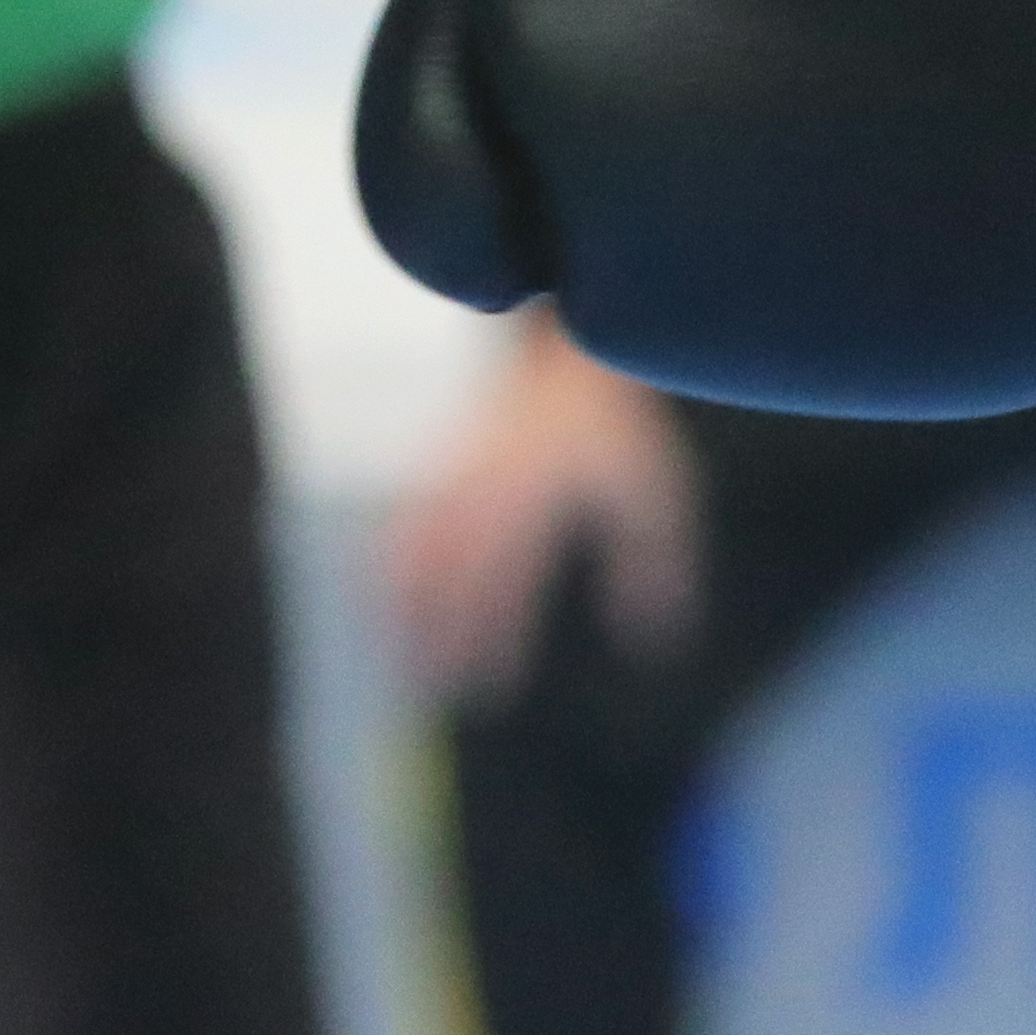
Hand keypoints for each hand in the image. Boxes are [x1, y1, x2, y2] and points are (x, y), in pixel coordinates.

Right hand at [390, 319, 700, 706]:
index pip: (507, 582)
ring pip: (415, 546)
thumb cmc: (615, 425)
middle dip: (441, 632)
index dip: (497, 637)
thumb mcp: (652, 493)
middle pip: (451, 572)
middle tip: (433, 687)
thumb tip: (658, 641)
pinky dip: (389, 565)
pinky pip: (405, 523)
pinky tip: (378, 600)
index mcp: (534, 498)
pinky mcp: (445, 465)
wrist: (567, 346)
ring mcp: (458, 473)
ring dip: (403, 603)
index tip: (492, 688)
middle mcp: (486, 488)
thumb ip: (652, 565)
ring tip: (394, 654)